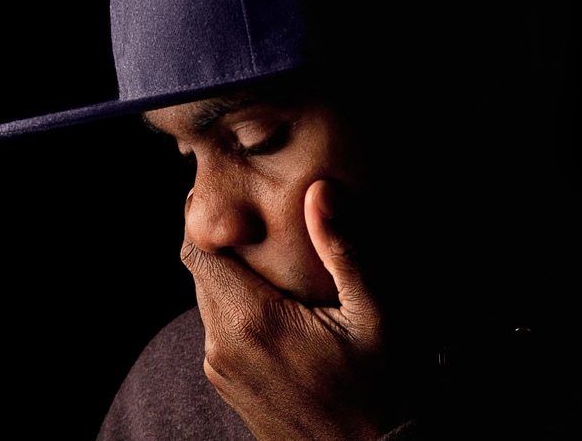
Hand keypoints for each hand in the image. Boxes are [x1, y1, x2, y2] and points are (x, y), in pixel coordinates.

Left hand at [181, 179, 417, 440]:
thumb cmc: (385, 389)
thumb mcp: (375, 314)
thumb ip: (343, 250)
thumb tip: (320, 190)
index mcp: (250, 321)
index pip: (196, 250)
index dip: (210, 220)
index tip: (241, 203)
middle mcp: (222, 348)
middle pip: (201, 274)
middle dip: (227, 248)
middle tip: (266, 227)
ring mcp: (223, 374)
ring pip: (211, 303)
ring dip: (235, 280)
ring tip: (277, 266)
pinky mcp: (232, 390)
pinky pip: (222, 333)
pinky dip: (240, 312)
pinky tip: (283, 309)